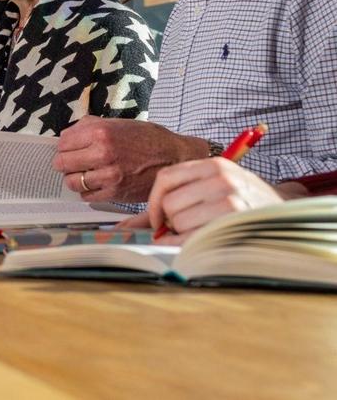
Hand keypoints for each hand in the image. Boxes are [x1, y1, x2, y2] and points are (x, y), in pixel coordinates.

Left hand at [53, 117, 208, 202]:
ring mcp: (108, 175)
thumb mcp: (118, 123)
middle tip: (75, 162)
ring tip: (86, 173)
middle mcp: (102, 153)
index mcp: (100, 132)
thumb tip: (66, 136)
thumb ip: (89, 127)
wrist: (175, 158)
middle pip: (61, 163)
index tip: (71, 149)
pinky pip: (86, 196)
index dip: (65, 146)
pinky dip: (88, 191)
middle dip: (66, 163)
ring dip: (76, 178)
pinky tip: (98, 183)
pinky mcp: (115, 193)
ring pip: (72, 182)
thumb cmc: (147, 139)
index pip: (62, 143)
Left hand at [143, 158, 285, 243]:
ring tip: (204, 228)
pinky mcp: (234, 221)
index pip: (166, 179)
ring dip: (183, 232)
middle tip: (186, 225)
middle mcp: (220, 178)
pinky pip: (192, 237)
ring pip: (178, 221)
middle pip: (169, 202)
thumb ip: (172, 200)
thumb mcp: (211, 189)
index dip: (153, 202)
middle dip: (170, 220)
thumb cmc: (240, 202)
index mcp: (212, 165)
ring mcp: (229, 199)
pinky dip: (186, 244)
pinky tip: (198, 242)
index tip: (156, 218)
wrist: (283, 214)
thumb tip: (125, 226)